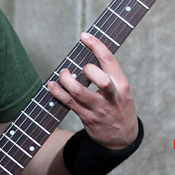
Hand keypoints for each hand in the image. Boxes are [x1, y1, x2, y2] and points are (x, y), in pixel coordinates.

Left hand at [47, 32, 138, 149]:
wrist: (122, 138)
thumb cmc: (119, 106)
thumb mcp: (122, 90)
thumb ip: (108, 74)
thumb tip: (86, 53)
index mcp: (122, 85)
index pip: (109, 61)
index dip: (96, 45)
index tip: (84, 36)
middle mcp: (111, 96)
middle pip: (98, 78)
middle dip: (86, 69)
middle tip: (80, 68)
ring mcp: (98, 108)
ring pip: (78, 91)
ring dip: (66, 79)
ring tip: (63, 74)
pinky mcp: (87, 118)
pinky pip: (68, 103)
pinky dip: (57, 92)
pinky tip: (52, 86)